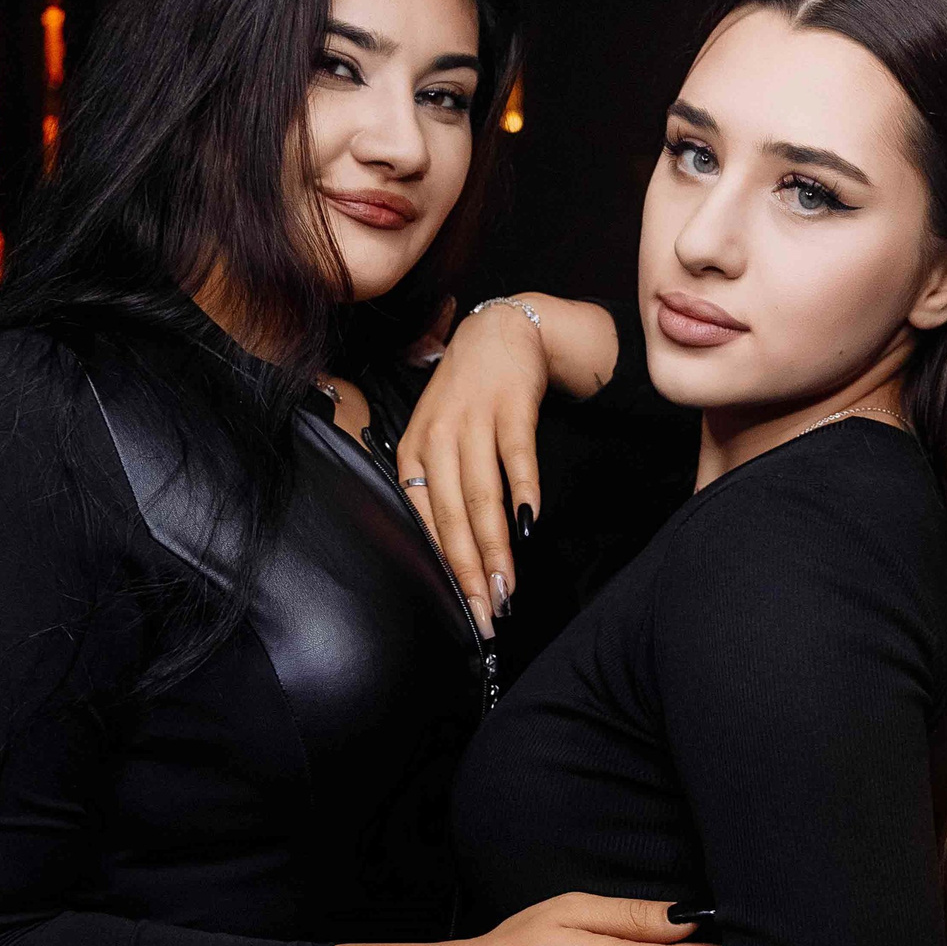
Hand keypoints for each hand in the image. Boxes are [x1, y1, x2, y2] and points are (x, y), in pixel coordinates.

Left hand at [396, 295, 617, 635]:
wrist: (500, 332)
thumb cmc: (468, 398)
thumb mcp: (439, 439)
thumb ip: (441, 490)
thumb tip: (453, 555)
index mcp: (414, 453)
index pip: (425, 522)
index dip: (445, 570)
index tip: (465, 610)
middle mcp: (437, 438)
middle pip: (452, 516)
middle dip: (470, 571)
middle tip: (488, 613)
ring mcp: (473, 420)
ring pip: (481, 494)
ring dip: (495, 545)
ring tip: (508, 585)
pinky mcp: (509, 405)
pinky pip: (516, 455)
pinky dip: (524, 489)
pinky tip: (531, 524)